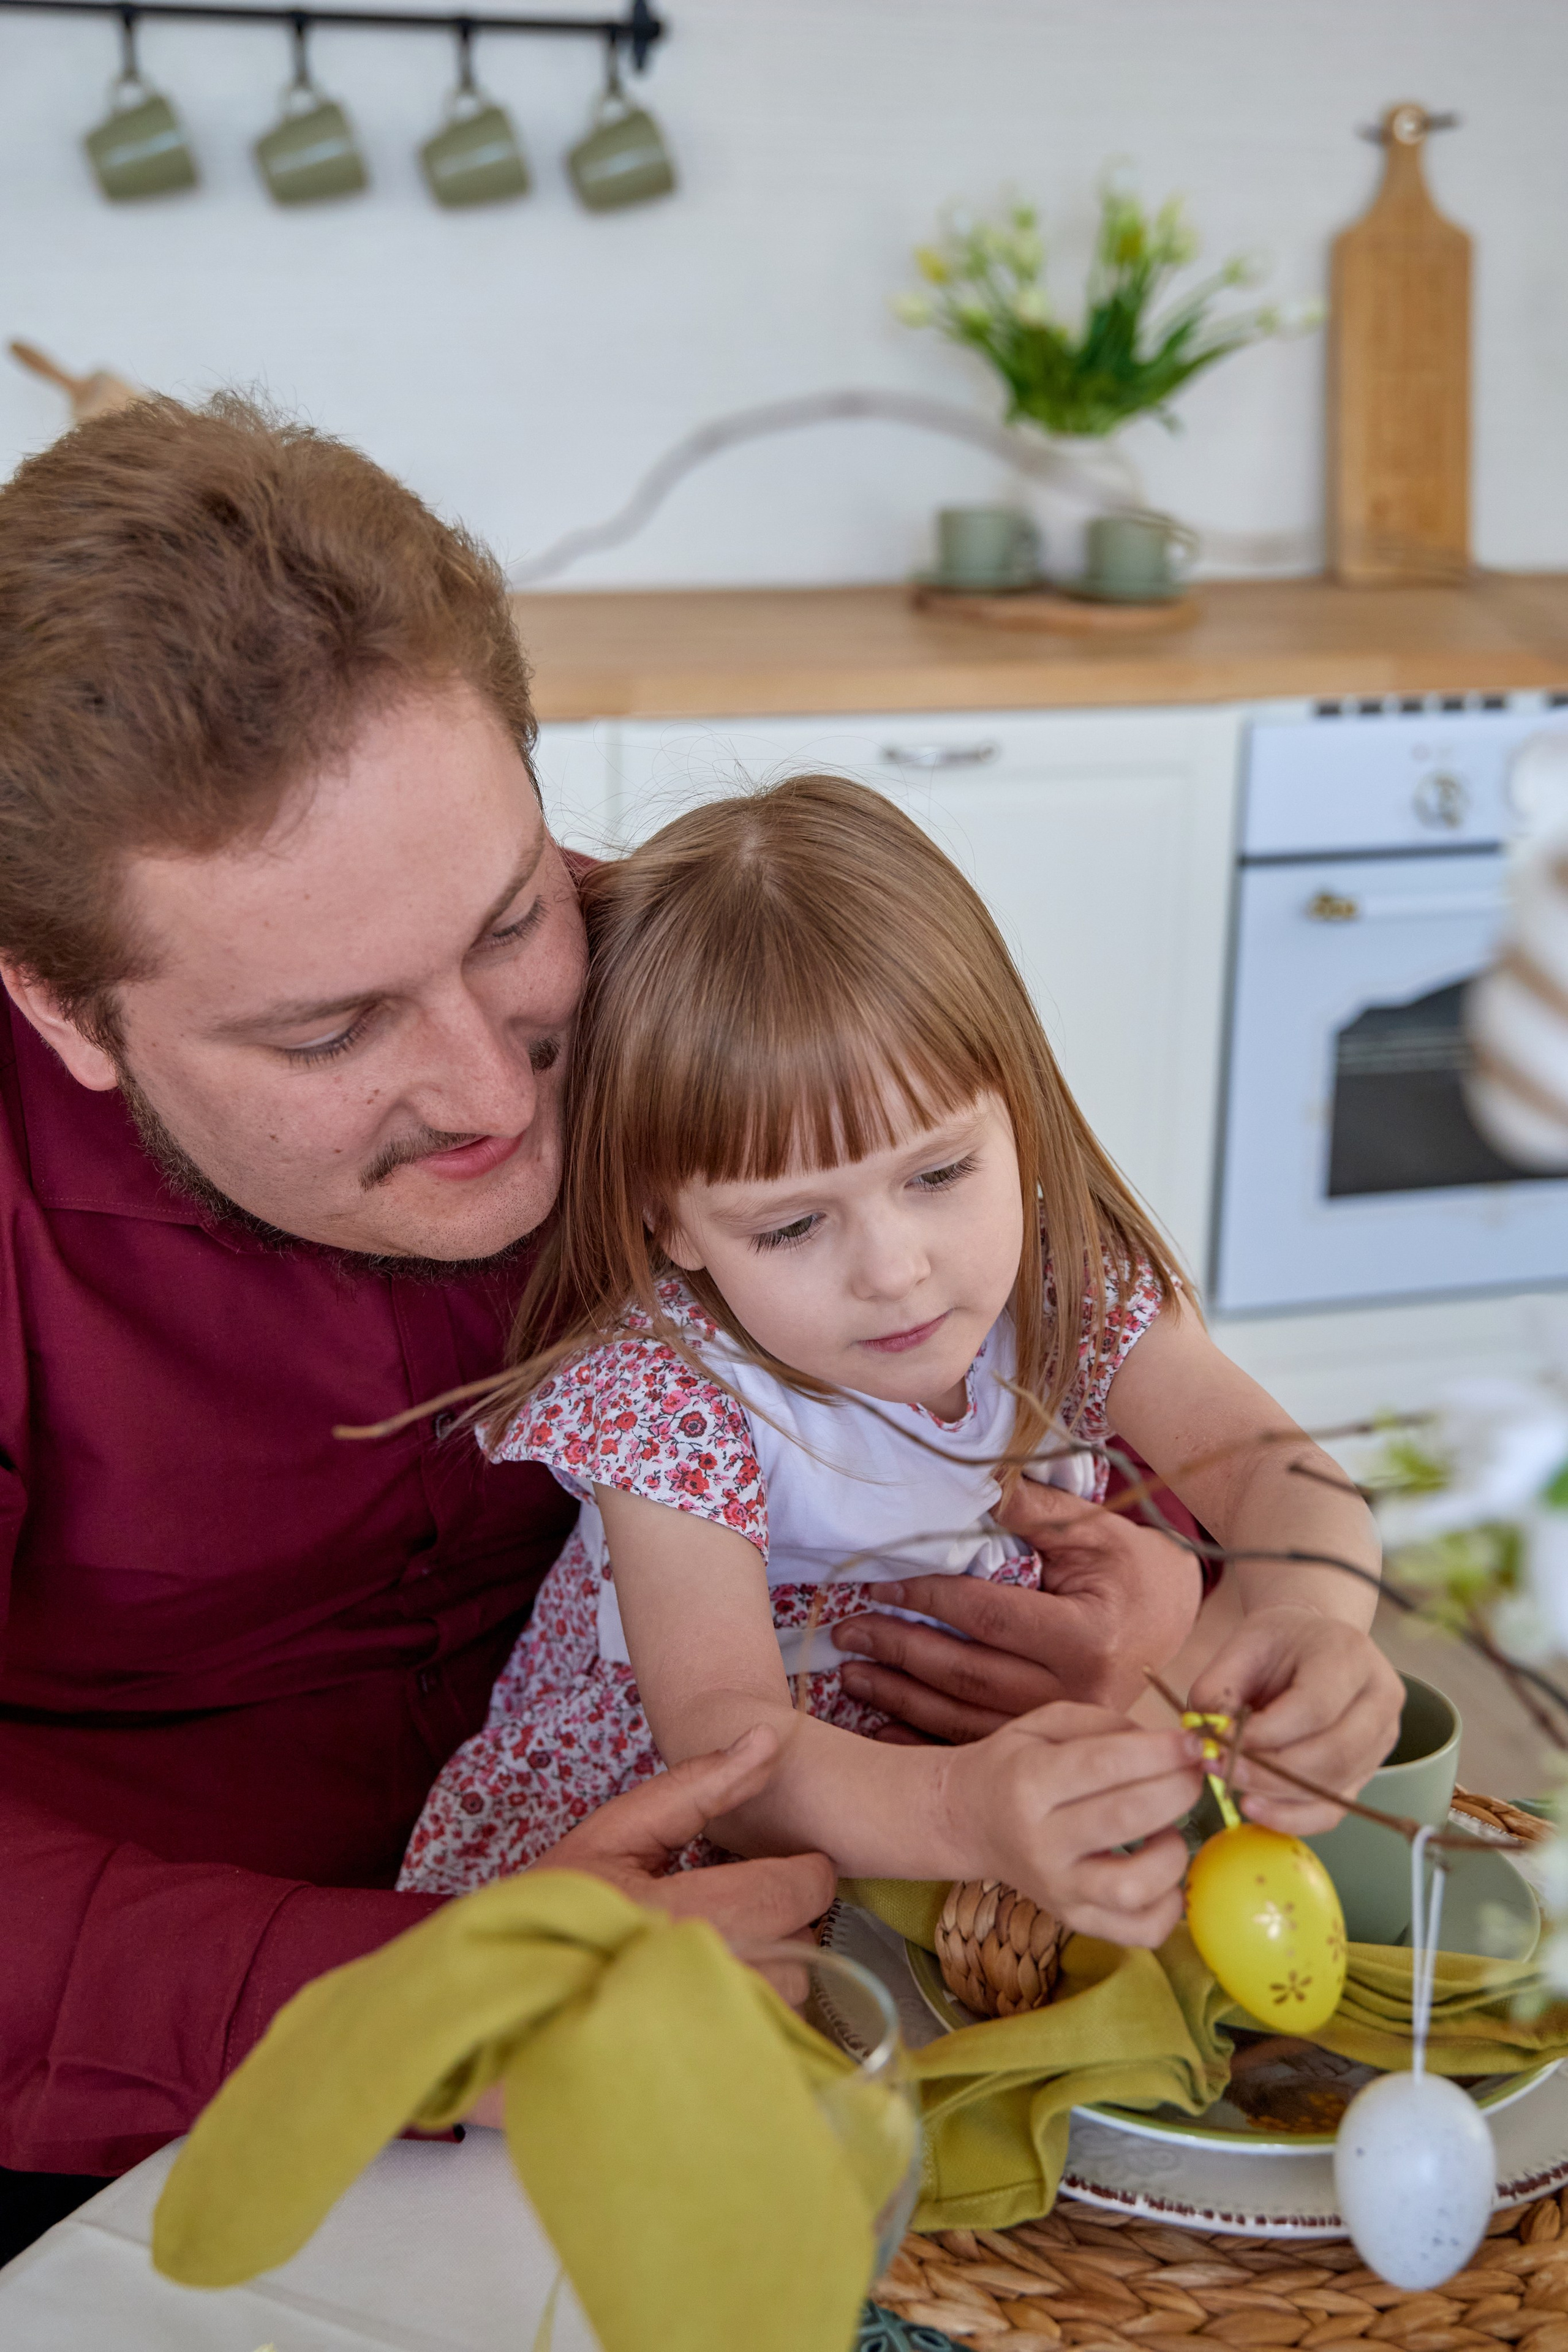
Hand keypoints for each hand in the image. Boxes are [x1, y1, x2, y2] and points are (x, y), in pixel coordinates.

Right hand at [461, 1727, 833, 2128]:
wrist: (491, 2012)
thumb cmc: (552, 1912)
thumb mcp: (613, 1834)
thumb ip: (696, 1786)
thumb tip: (766, 1739)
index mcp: (675, 1914)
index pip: (792, 1891)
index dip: (799, 1873)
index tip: (779, 1870)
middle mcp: (696, 1985)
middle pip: (801, 1950)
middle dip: (784, 1924)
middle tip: (740, 1913)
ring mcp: (702, 2044)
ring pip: (790, 2003)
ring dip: (772, 1976)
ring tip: (720, 1960)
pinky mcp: (704, 2082)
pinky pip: (771, 2048)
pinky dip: (756, 2023)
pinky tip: (714, 2006)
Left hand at [832, 1486, 1203, 1740]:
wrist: (1175, 1621)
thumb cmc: (1133, 1569)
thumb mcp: (1094, 1530)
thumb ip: (1034, 1511)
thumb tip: (973, 1487)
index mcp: (1086, 1636)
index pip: (988, 1617)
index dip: (928, 1600)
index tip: (879, 1585)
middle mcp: (1075, 1691)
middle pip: (967, 1673)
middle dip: (899, 1652)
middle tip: (846, 1634)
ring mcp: (1062, 1726)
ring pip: (965, 1717)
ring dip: (900, 1698)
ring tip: (850, 1676)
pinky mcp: (1051, 1743)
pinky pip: (978, 1745)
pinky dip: (926, 1738)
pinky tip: (883, 1727)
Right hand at [947, 1703, 1204, 1946]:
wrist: (968, 1822)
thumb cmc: (1015, 1765)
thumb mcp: (1044, 1724)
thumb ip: (1105, 1725)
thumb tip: (1168, 1747)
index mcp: (1029, 1782)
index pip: (1104, 1765)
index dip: (1159, 1753)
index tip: (1193, 1743)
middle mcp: (1041, 1842)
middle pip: (1126, 1818)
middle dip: (1178, 1790)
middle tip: (1194, 1774)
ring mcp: (1058, 1890)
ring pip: (1133, 1887)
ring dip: (1172, 1853)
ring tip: (1168, 1830)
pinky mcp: (1075, 1921)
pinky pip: (1139, 1932)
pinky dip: (1169, 1907)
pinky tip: (1164, 1874)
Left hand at [1189, 1607, 1404, 1834]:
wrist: (1311, 1641)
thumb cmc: (1275, 1644)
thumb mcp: (1238, 1648)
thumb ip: (1217, 1691)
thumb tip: (1205, 1744)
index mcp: (1349, 1654)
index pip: (1314, 1708)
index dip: (1264, 1734)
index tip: (1219, 1741)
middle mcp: (1379, 1696)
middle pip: (1332, 1755)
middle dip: (1269, 1772)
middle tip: (1220, 1769)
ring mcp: (1382, 1737)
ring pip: (1334, 1787)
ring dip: (1276, 1796)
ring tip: (1230, 1783)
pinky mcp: (1369, 1769)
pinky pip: (1334, 1808)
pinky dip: (1292, 1817)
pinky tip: (1256, 1808)